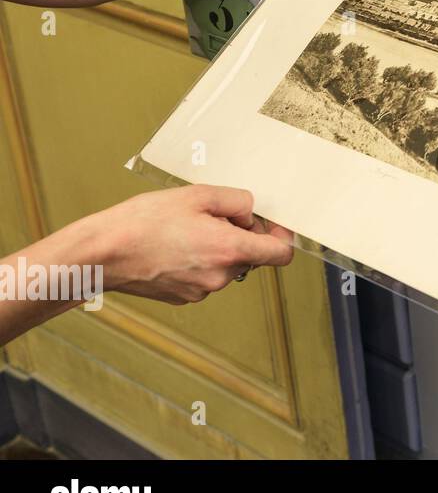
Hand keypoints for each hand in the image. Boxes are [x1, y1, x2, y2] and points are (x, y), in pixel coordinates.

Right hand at [80, 185, 294, 304]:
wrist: (101, 254)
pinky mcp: (184, 298)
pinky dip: (199, 262)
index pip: (281, 254)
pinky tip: (174, 247)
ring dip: (218, 248)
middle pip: (251, 256)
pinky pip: (205, 276)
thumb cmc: (144, 222)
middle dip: (241, 235)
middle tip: (212, 216)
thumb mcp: (197, 195)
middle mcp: (221, 276)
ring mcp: (202, 291)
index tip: (273, 224)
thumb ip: (237, 201)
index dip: (282, 237)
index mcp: (230, 250)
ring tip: (185, 230)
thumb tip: (251, 214)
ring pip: (226, 266)